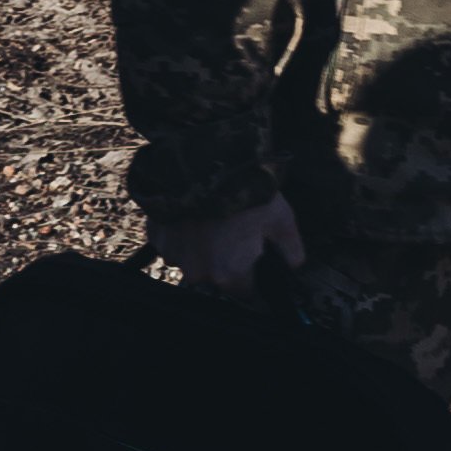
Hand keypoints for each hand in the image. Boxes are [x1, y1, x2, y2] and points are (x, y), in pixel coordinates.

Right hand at [148, 194, 301, 295]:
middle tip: (232, 227)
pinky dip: (181, 231)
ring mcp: (174, 255)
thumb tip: (294, 265)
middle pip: (217, 274)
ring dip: (201, 244)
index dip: (252, 273)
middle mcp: (200, 272)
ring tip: (211, 215)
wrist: (199, 160)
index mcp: (231, 273)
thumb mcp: (280, 217)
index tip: (253, 253)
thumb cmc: (242, 189)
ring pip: (193, 258)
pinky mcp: (156, 237)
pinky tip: (191, 211)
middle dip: (225, 256)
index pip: (245, 291)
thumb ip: (290, 248)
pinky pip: (172, 242)